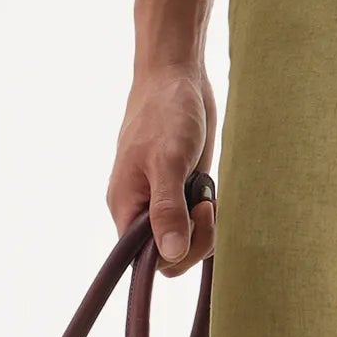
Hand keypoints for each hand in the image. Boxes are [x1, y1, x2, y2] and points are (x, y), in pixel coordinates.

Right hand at [107, 61, 216, 273]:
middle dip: (195, 240)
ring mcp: (164, 201)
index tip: (192, 225)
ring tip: (206, 193)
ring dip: (205, 226)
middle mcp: (142, 209)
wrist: (179, 78)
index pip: (142, 259)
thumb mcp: (168, 162)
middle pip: (169, 255)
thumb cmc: (165, 113)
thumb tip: (171, 254)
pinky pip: (198, 221)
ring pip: (187, 240)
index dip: (172, 255)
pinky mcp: (184, 191)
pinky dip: (210, 214)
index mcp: (126, 206)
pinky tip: (210, 192)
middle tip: (206, 207)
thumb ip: (168, 210)